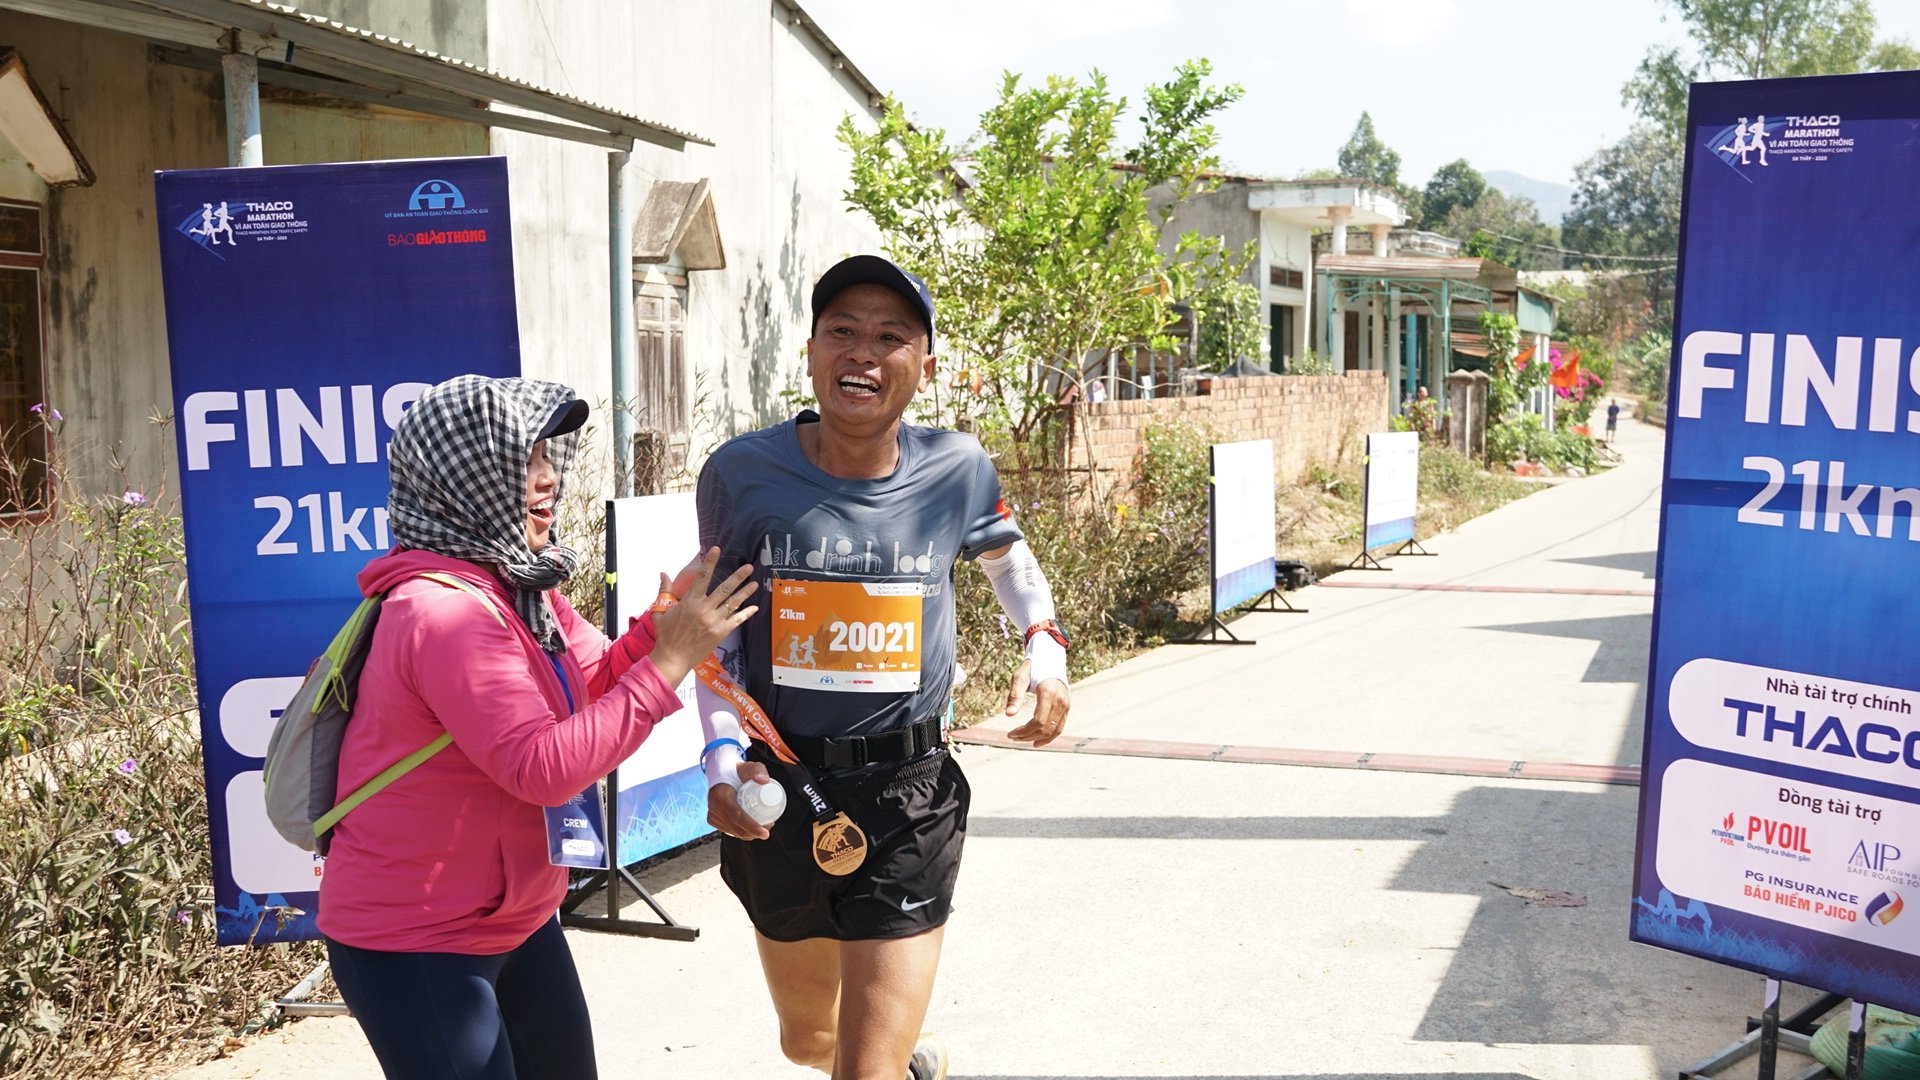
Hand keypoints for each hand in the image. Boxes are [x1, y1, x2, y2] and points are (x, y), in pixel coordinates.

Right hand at [649, 549, 756, 684]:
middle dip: (738, 576)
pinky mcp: (721, 632)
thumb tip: (663, 573)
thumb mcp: (661, 611)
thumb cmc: (666, 635)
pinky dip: (746, 613)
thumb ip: (664, 591)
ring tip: (755, 583)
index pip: (702, 577)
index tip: (717, 550)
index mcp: (690, 602)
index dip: (710, 562)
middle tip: (749, 566)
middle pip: (724, 588)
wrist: (673, 658)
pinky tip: (754, 607)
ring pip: (733, 603)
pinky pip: (737, 620)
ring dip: (745, 592)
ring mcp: (715, 621)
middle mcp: (705, 609)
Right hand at [707, 761, 772, 840]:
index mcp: (721, 794)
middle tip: (769, 828)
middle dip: (754, 833)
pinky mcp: (712, 819)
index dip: (752, 827)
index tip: (765, 832)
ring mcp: (712, 814)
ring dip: (749, 834)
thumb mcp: (750, 767)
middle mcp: (714, 806)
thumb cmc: (738, 771)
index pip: (737, 816)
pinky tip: (751, 829)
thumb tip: (764, 781)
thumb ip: (758, 770)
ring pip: (733, 832)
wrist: (722, 772)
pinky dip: (741, 832)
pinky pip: (729, 830)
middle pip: (736, 827)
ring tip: (764, 827)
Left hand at [1003, 658, 1069, 745]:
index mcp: (1048, 693)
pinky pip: (1060, 727)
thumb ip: (1014, 695)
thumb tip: (1009, 714)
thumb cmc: (1031, 668)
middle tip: (1012, 737)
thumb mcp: (1019, 678)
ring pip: (1053, 731)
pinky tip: (1037, 742)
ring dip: (1037, 738)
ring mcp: (1066, 704)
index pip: (1038, 722)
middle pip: (1045, 728)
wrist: (1049, 658)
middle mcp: (1060, 700)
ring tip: (1022, 740)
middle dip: (1027, 736)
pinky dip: (1049, 737)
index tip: (1010, 734)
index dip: (1024, 731)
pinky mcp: (1067, 707)